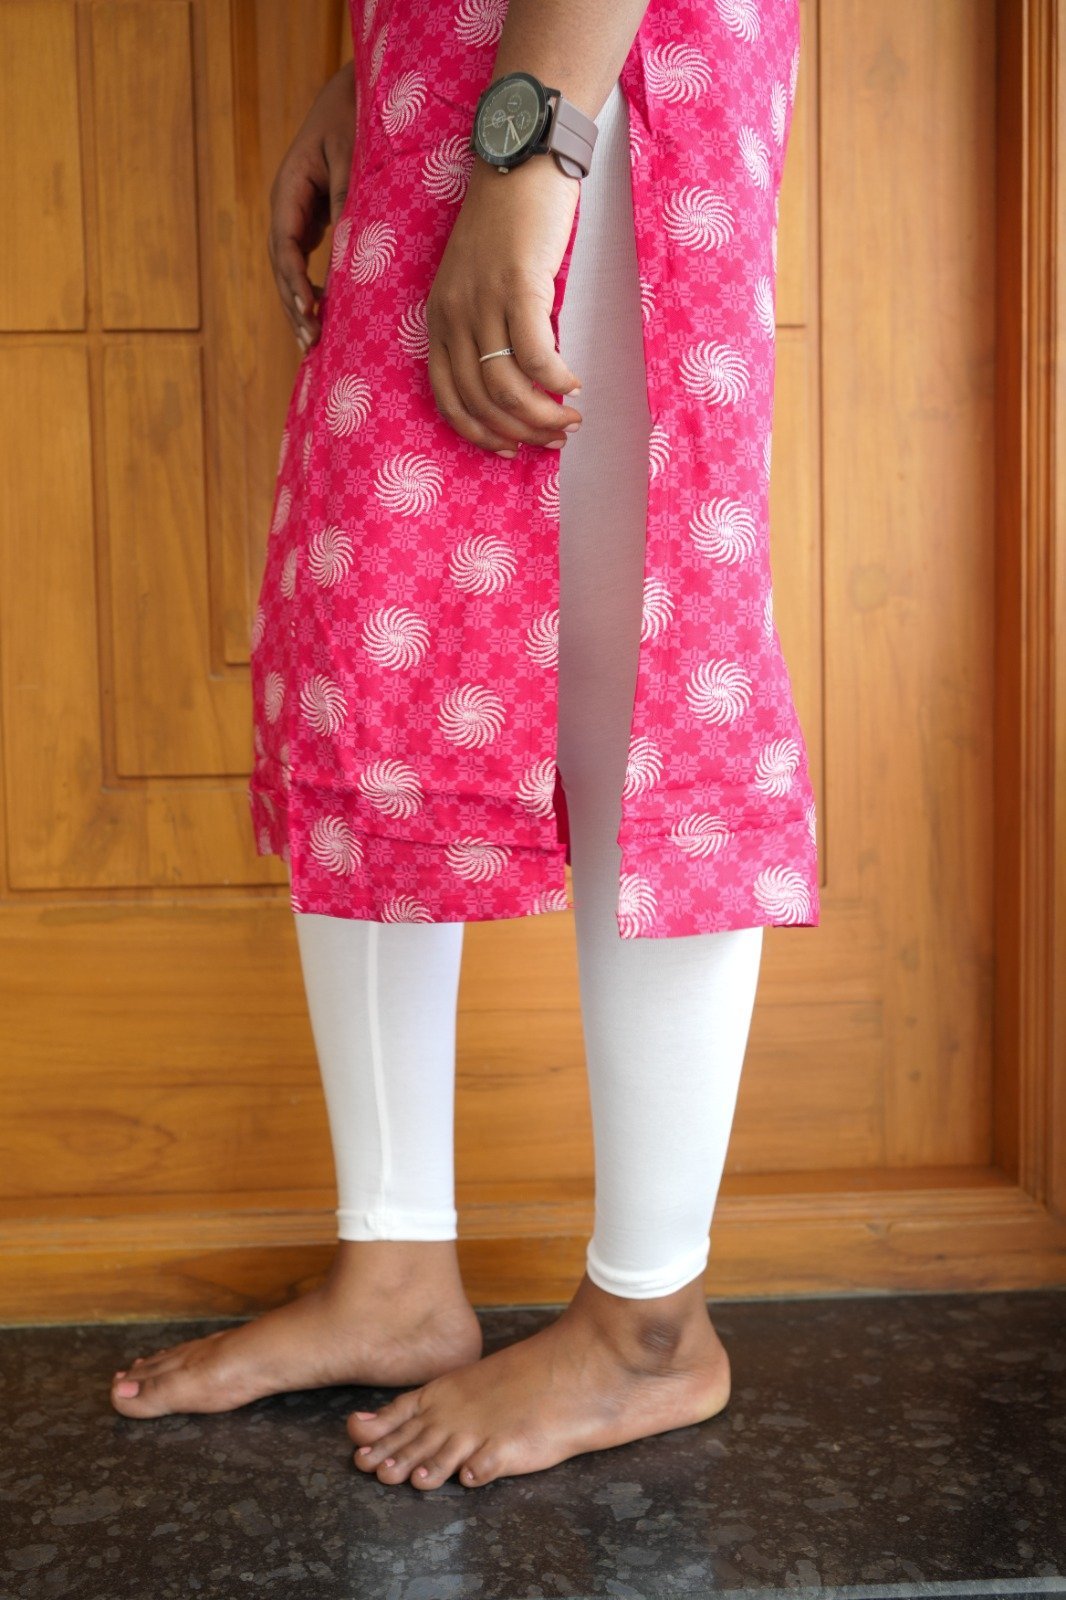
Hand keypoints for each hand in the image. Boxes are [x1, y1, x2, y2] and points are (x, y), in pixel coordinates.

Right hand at [267, 63, 354, 351]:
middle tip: (310, 343)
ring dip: (299, 303)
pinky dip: (312, 287)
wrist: (354, 95)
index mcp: (288, 189)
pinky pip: (305, 260)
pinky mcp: (311, 220)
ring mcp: (297, 214)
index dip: (295, 281)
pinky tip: (322, 315)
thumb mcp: (352, 162)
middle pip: (281, 264)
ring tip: (312, 340)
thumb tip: (347, 259)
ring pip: (290, 267)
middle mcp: (286, 205)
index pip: (284, 245)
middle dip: (294, 304)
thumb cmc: (354, 121)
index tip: (310, 310)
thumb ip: (346, 207)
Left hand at [426, 155, 584, 454]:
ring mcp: (483, 301)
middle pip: (481, 401)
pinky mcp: (518, 286)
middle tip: (554, 441)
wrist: (519, 159)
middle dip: (520, 433)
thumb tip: (518, 379)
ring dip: (542, 416)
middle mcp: (454, 314)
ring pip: (507, 386)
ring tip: (570, 421)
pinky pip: (536, 355)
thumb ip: (485, 326)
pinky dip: (556, 381)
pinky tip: (574, 386)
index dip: (479, 434)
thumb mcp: (477, 280)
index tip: (509, 450)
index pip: (448, 398)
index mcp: (439, 317)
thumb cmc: (506, 220)